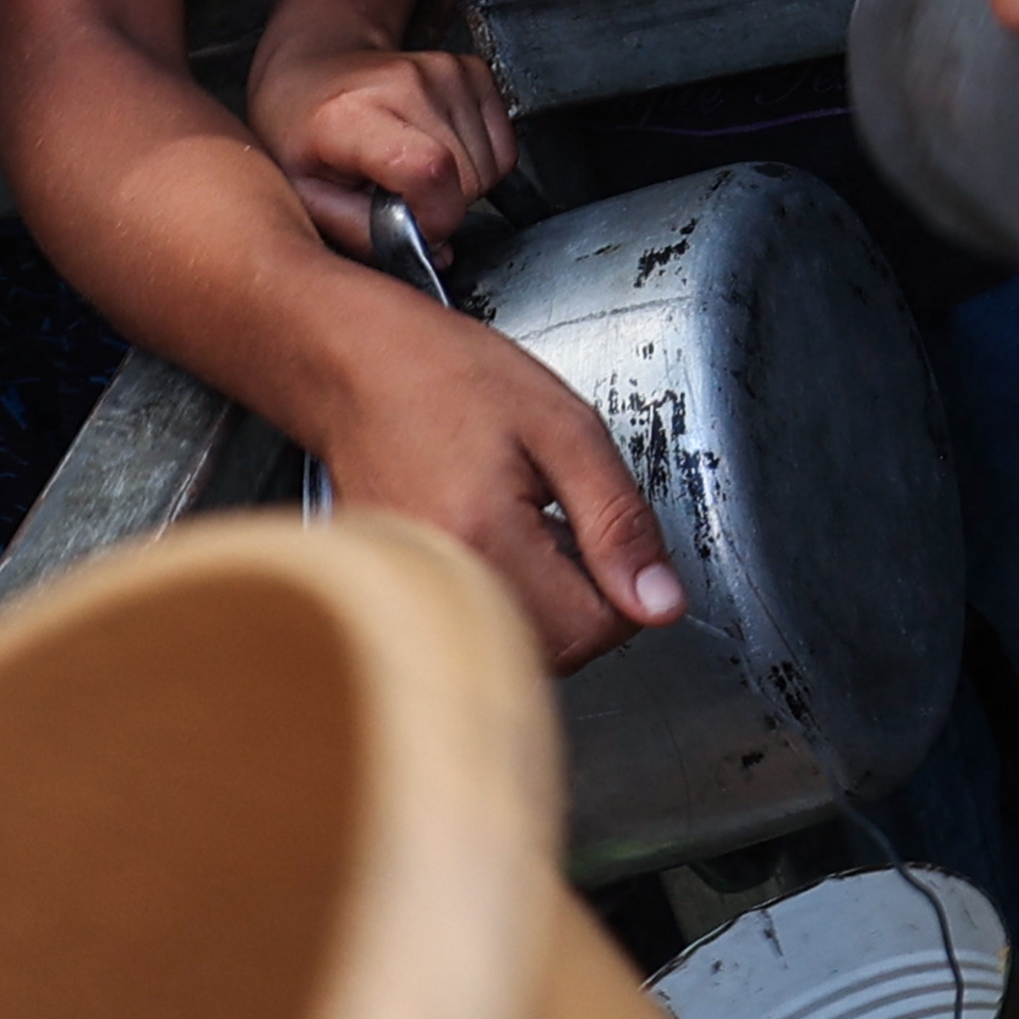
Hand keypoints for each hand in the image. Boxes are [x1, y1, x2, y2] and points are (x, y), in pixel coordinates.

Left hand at [252, 25, 518, 253]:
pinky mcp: (470, 69)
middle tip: (400, 198)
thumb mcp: (305, 196)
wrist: (313, 67)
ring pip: (492, 166)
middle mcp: (404, 83)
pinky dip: (479, 163)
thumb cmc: (301, 130)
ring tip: (412, 172)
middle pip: (468, 176)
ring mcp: (443, 71)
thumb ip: (362, 233)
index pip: (429, 171)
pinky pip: (504, 145)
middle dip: (444, 208)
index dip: (435, 217)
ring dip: (461, 186)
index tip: (414, 228)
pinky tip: (437, 152)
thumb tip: (433, 253)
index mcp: (351, 115)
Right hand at [316, 283, 683, 669]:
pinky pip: (473, 632)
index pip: (597, 629)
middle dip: (583, 599)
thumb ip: (620, 520)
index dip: (624, 583)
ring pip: (516, 651)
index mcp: (485, 539)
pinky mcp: (394, 603)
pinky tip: (486, 544)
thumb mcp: (565, 427)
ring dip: (542, 605)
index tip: (606, 533)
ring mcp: (409, 600)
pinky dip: (499, 600)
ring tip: (522, 529)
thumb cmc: (449, 378)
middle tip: (563, 522)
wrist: (356, 366)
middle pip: (555, 653)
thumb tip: (662, 602)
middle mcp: (438, 585)